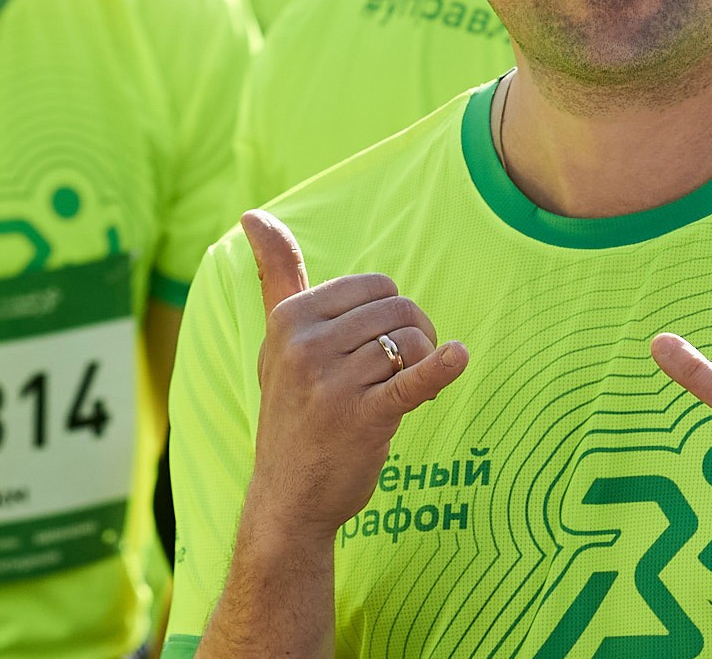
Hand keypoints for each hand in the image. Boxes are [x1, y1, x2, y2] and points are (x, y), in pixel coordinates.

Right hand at [239, 211, 468, 539]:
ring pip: (413, 341)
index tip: (381, 346)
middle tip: (400, 373)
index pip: (375, 285)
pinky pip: (414, 378)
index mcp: (289, 318)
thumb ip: (276, 275)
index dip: (392, 312)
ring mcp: (332, 382)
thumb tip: (252, 212)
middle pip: (399, 308)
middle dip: (414, 335)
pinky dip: (442, 367)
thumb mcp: (276, 341)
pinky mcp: (363, 417)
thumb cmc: (290, 411)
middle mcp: (305, 345)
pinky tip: (459, 357)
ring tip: (404, 392)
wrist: (288, 500)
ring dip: (423, 365)